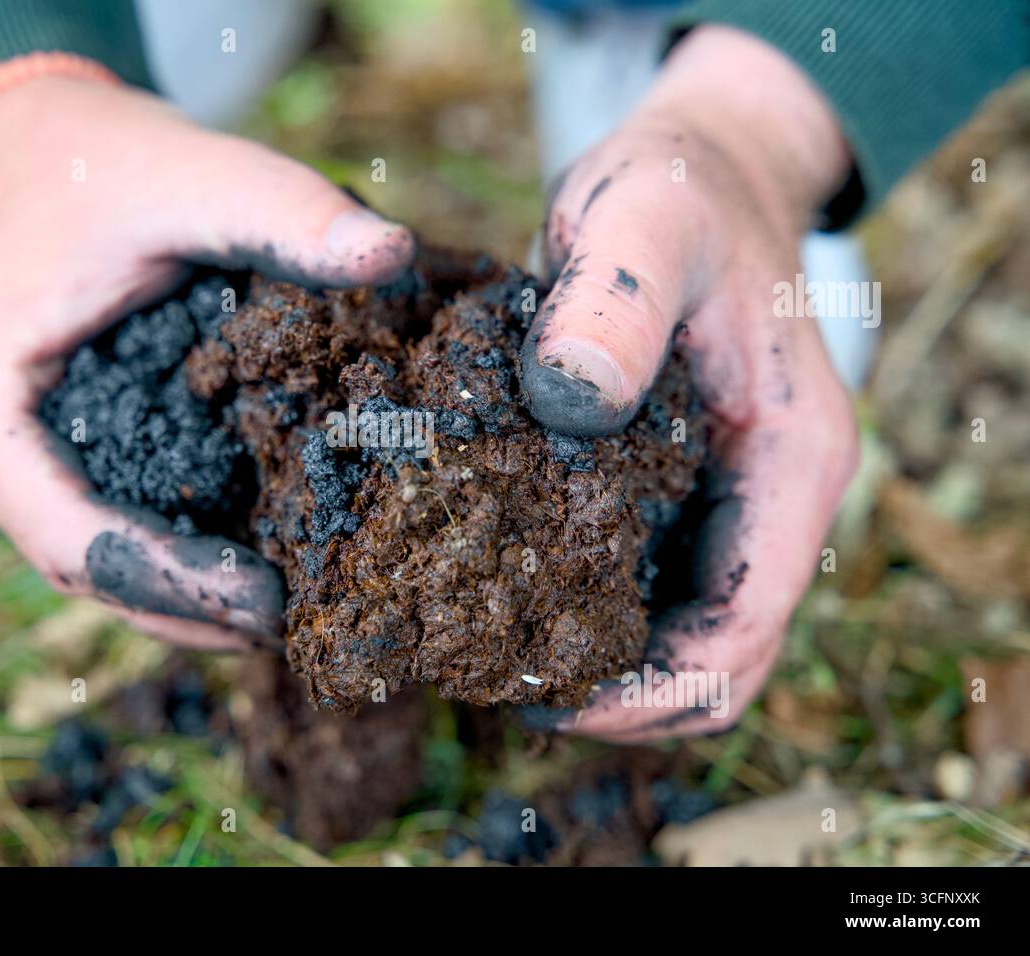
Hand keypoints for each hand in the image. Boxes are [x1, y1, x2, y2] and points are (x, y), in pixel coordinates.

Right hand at [0, 74, 413, 649]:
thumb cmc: (99, 165)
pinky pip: (126, 521)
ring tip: (292, 612)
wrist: (41, 149)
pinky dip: (189, 554)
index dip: (166, 585)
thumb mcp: (190, 173)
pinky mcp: (74, 454)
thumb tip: (393, 251)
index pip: (67, 539)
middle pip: (90, 571)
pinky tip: (268, 558)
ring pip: (108, 564)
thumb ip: (285, 210)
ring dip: (192, 599)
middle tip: (297, 625)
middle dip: (189, 609)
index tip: (263, 602)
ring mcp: (33, 463)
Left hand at [520, 26, 859, 739]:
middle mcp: (773, 498)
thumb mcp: (642, 224)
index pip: (741, 631)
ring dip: (610, 669)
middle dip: (624, 699)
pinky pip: (653, 586)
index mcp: (791, 462)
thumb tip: (572, 401)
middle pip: (720, 660)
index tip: (546, 699)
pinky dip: (597, 615)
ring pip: (687, 636)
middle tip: (503, 689)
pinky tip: (516, 600)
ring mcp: (733, 499)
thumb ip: (614, 301)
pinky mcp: (688, 487)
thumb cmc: (677, 193)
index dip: (650, 691)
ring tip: (501, 660)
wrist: (698, 173)